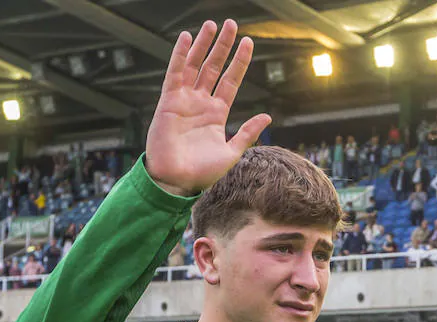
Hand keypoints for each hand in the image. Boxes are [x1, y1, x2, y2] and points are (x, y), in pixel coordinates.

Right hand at [145, 20, 269, 195]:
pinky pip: (175, 73)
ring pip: (196, 66)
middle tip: (232, 24)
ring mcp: (185, 100)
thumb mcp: (232, 152)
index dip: (239, 62)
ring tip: (212, 25)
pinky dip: (180, 55)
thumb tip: (267, 116)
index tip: (249, 43)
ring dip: (204, 45)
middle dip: (223, 46)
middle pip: (214, 67)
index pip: (231, 81)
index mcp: (217, 114)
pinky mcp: (169, 101)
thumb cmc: (202, 173)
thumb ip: (247, 132)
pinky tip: (186, 38)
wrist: (177, 181)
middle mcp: (201, 103)